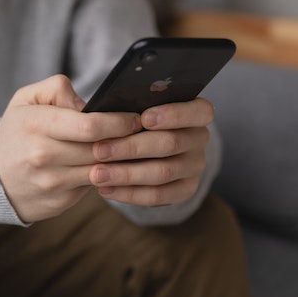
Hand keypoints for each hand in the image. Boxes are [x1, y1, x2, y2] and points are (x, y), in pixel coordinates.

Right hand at [0, 75, 140, 222]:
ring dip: (122, 160)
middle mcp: (42, 156)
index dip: (119, 121)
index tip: (135, 118)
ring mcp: (51, 182)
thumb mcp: (26, 99)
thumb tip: (88, 104)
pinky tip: (114, 166)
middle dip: (127, 141)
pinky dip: (107, 176)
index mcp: (35, 124)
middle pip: (101, 149)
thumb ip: (57, 88)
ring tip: (134, 148)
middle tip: (144, 132)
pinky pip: (94, 187)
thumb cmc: (17, 132)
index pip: (90, 125)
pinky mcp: (59, 202)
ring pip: (102, 170)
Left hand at [88, 98, 213, 206]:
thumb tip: (104, 106)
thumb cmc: (135, 117)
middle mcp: (200, 138)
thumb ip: (129, 101)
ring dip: (126, 174)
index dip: (173, 114)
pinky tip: (106, 189)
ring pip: (162, 172)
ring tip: (97, 174)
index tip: (143, 119)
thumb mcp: (135, 103)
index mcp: (196, 111)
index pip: (199, 111)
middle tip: (99, 150)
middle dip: (131, 147)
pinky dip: (130, 194)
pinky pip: (158, 195)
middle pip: (171, 143)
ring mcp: (195, 165)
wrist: (142, 147)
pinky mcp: (185, 189)